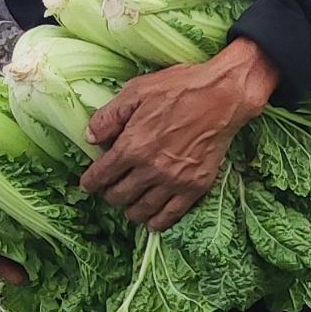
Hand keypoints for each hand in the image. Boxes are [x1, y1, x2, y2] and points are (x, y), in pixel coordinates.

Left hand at [82, 39, 276, 230]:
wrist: (222, 96)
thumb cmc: (180, 88)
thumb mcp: (136, 91)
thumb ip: (109, 117)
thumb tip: (89, 137)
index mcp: (132, 146)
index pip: (101, 175)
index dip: (90, 182)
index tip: (88, 184)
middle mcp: (151, 169)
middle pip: (118, 196)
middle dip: (109, 195)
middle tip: (111, 189)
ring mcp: (174, 181)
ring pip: (141, 210)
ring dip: (130, 210)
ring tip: (129, 204)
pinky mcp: (195, 187)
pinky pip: (170, 216)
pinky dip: (157, 222)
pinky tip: (151, 220)